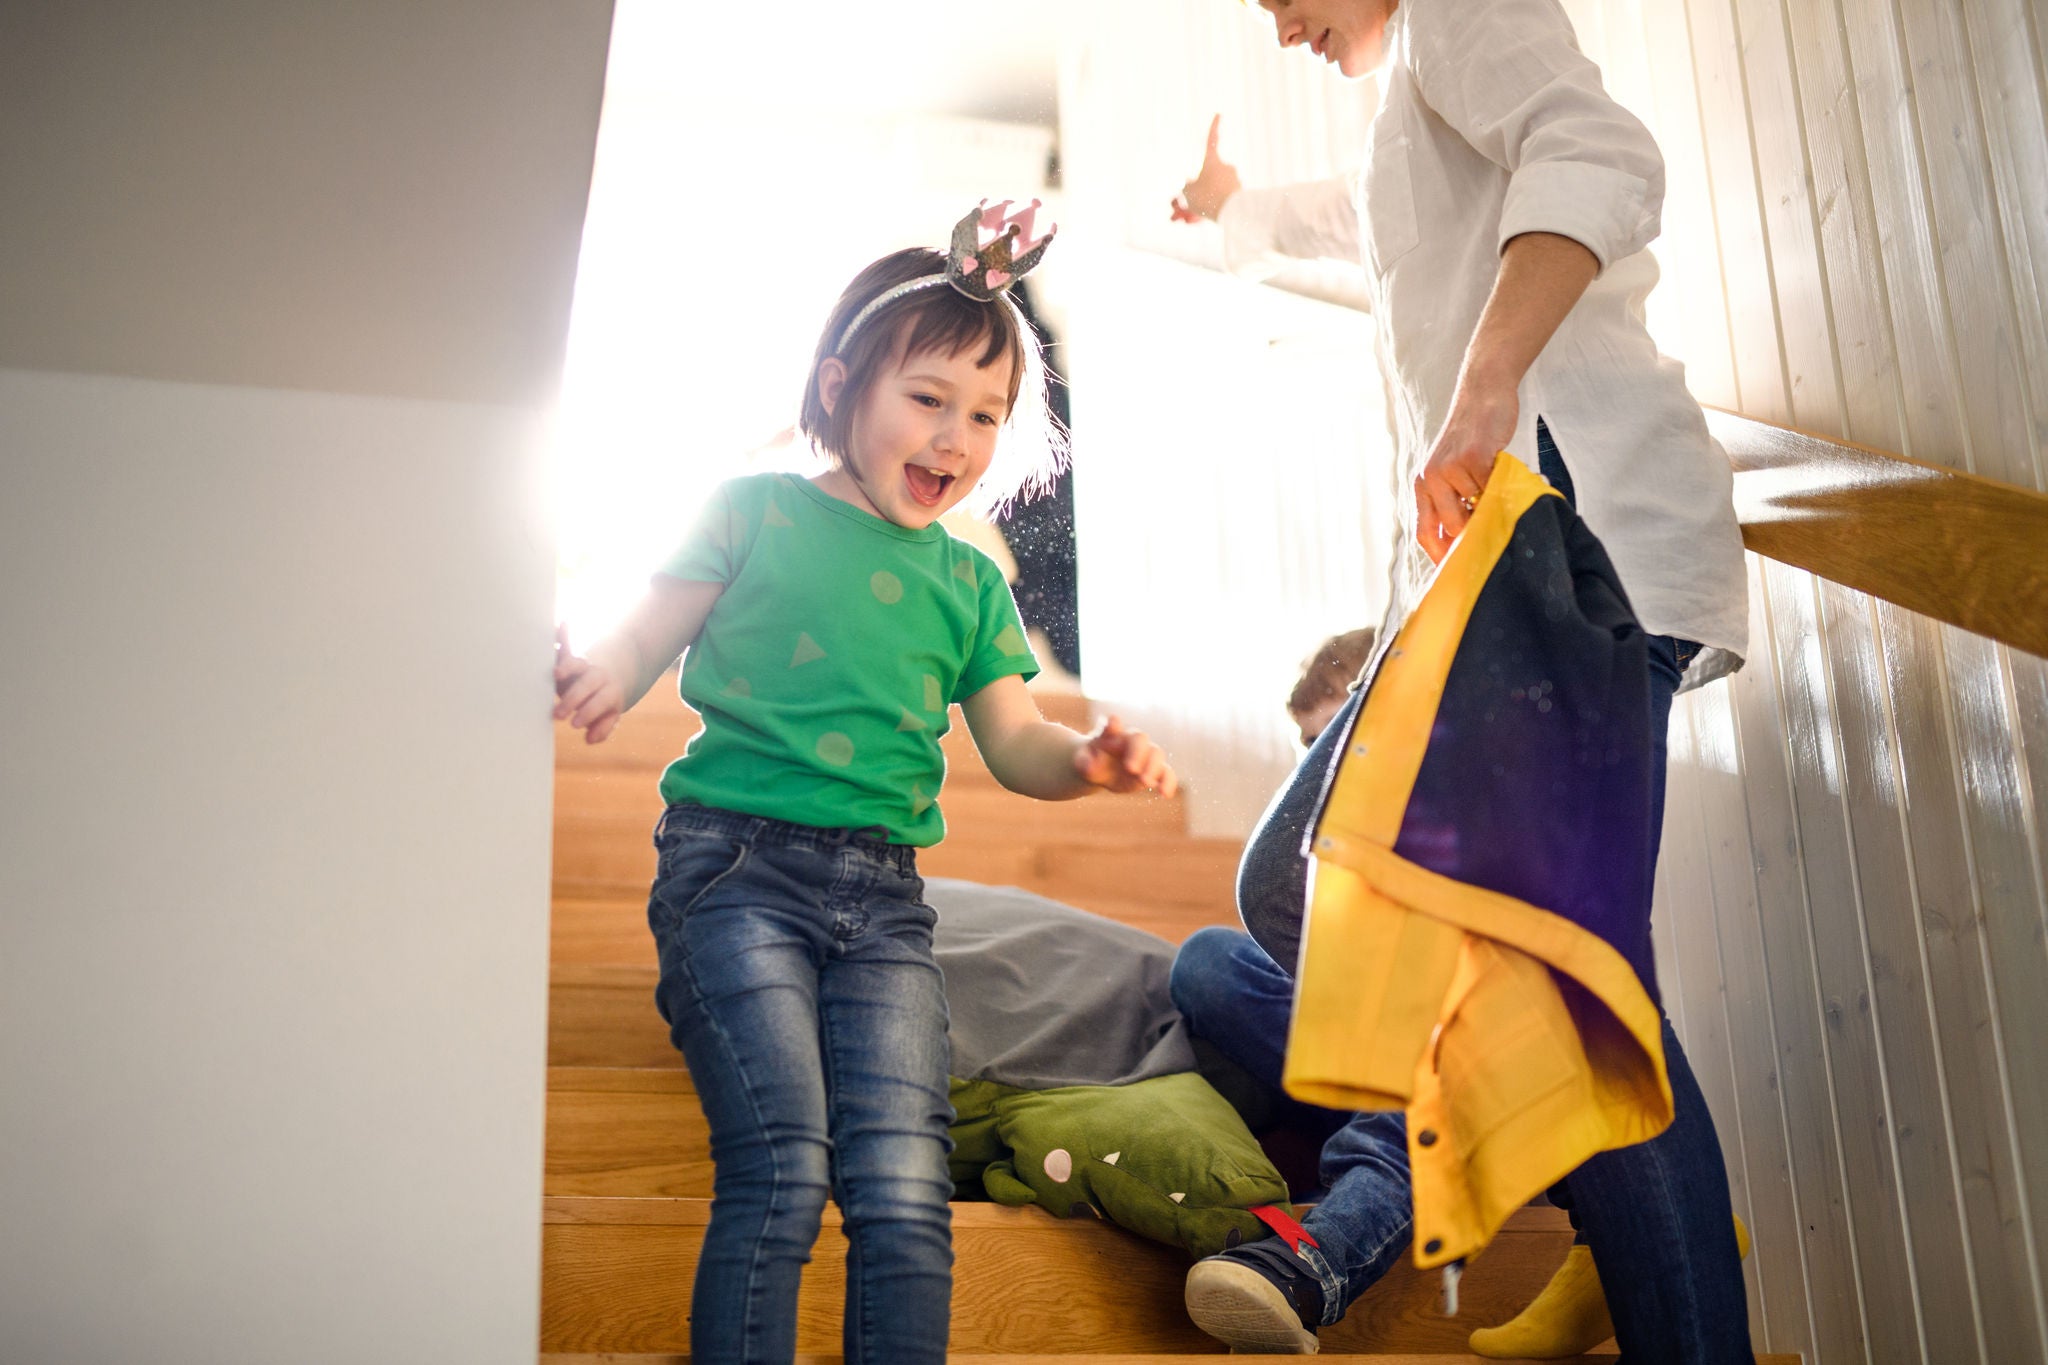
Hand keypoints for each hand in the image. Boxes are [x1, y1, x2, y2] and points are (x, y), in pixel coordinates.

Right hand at [552, 623, 625, 744]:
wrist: (615, 675)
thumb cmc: (606, 702)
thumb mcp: (609, 715)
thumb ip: (602, 728)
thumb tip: (590, 739)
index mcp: (609, 691)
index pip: (600, 702)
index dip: (589, 712)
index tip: (575, 724)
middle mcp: (597, 676)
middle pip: (587, 685)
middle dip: (573, 699)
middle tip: (558, 715)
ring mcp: (584, 665)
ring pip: (576, 664)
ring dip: (565, 668)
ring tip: (554, 675)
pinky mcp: (571, 656)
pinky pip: (566, 644)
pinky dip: (562, 635)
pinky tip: (560, 624)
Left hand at [1073, 715, 1178, 797]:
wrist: (1099, 769)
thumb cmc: (1090, 761)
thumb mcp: (1082, 762)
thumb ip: (1084, 762)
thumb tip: (1089, 767)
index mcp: (1111, 734)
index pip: (1113, 725)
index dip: (1114, 725)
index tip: (1113, 724)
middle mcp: (1131, 740)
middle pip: (1140, 739)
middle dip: (1137, 753)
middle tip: (1130, 769)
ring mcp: (1145, 754)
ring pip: (1156, 754)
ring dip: (1152, 768)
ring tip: (1145, 782)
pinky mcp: (1153, 770)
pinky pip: (1166, 773)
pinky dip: (1168, 782)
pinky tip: (1165, 794)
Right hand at [1170, 114, 1242, 223]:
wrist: (1230, 213)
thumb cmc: (1207, 198)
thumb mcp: (1188, 193)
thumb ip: (1188, 187)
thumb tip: (1190, 185)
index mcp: (1212, 161)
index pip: (1212, 140)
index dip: (1214, 127)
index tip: (1219, 114)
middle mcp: (1226, 167)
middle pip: (1210, 175)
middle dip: (1202, 187)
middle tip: (1192, 203)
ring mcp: (1234, 180)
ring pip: (1217, 189)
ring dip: (1209, 199)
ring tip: (1199, 215)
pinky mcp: (1241, 194)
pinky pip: (1225, 199)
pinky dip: (1217, 207)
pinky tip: (1212, 217)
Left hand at [1414, 377, 1517, 562]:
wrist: (1482, 394)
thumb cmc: (1473, 439)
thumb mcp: (1452, 471)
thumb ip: (1454, 501)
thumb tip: (1467, 542)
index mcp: (1422, 486)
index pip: (1425, 534)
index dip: (1441, 557)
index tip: (1459, 572)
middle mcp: (1430, 478)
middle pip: (1454, 528)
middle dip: (1476, 535)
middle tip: (1496, 537)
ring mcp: (1450, 468)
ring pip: (1477, 508)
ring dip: (1494, 505)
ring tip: (1504, 495)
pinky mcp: (1473, 457)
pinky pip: (1493, 488)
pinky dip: (1505, 487)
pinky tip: (1510, 476)